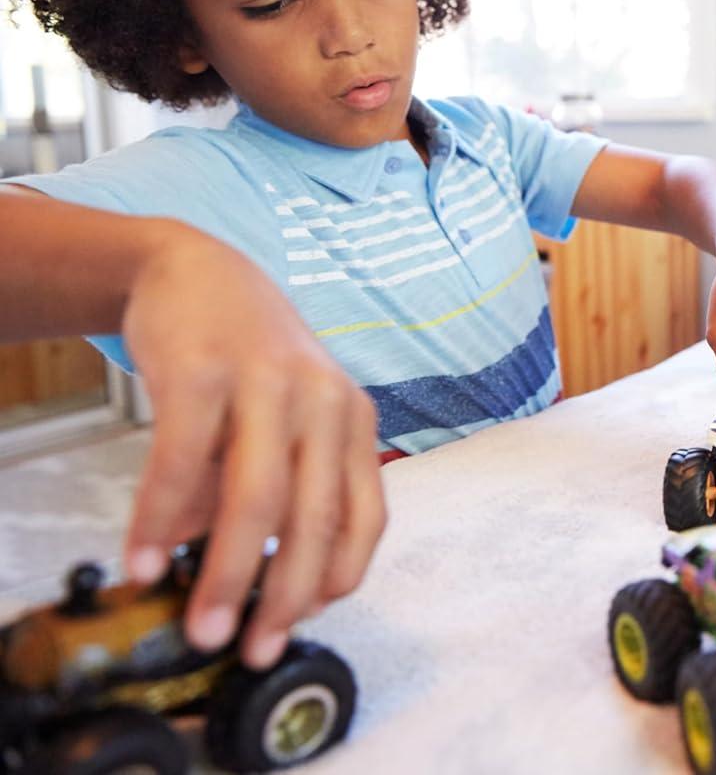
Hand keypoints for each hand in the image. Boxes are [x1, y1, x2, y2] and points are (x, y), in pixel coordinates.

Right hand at [121, 228, 384, 668]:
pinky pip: (184, 460)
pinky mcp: (205, 370)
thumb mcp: (286, 421)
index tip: (302, 625)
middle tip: (252, 650)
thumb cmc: (246, 363)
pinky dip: (162, 519)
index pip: (367, 516)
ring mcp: (269, 382)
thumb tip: (251, 581)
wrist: (195, 270)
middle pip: (314, 517)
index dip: (338, 578)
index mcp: (354, 420)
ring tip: (200, 626)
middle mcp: (325, 401)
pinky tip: (145, 560)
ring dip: (229, 572)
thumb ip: (279, 493)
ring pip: (257, 497)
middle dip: (284, 596)